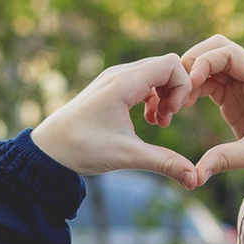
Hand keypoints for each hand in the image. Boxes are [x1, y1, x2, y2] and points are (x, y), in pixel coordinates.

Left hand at [30, 54, 201, 182]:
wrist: (47, 149)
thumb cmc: (82, 148)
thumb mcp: (127, 156)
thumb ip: (164, 162)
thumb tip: (195, 179)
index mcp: (123, 83)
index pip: (170, 64)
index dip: (182, 87)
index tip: (173, 114)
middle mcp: (119, 74)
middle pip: (164, 66)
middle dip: (175, 92)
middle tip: (166, 120)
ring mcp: (113, 79)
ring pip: (154, 73)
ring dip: (164, 95)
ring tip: (158, 122)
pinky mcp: (110, 88)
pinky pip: (142, 82)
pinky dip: (152, 97)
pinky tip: (148, 120)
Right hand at [182, 35, 243, 205]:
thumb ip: (225, 159)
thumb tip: (194, 175)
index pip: (231, 53)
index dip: (206, 61)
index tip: (188, 82)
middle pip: (219, 50)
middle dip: (194, 61)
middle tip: (175, 86)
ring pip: (212, 66)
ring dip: (191, 76)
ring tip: (175, 102)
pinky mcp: (236, 101)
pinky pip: (211, 83)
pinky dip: (195, 88)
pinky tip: (181, 105)